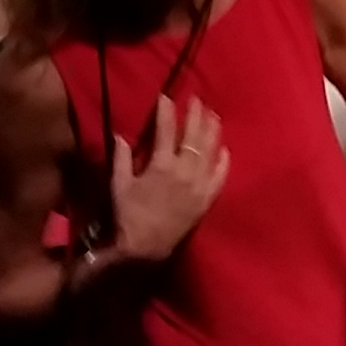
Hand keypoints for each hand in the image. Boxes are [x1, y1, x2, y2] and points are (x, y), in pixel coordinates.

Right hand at [102, 96, 228, 265]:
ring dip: (212, 131)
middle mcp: (184, 171)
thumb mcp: (119, 185)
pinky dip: (224, 161)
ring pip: (210, 151)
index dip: (166, 111)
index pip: (166, 129)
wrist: (146, 248)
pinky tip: (225, 150)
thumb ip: (121, 158)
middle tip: (197, 99)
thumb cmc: (129, 215)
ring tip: (214, 115)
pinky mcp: (207, 199)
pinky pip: (220, 176)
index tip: (166, 97)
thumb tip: (120, 136)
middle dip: (195, 114)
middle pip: (194, 135)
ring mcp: (199, 185)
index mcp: (161, 164)